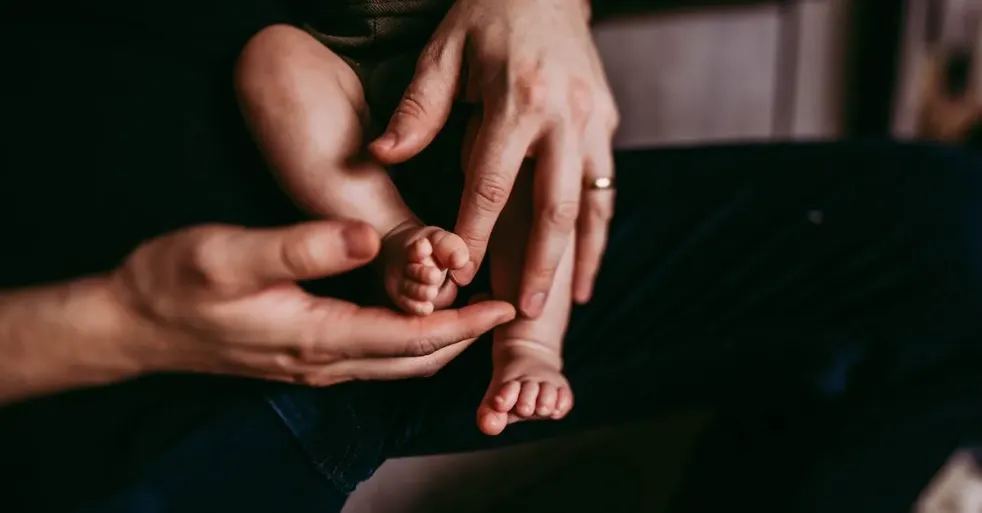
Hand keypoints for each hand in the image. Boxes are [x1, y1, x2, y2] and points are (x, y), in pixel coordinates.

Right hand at [110, 220, 514, 384]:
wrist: (132, 324)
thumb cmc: (176, 284)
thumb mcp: (232, 254)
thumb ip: (302, 245)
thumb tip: (366, 237)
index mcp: (318, 336)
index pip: (413, 339)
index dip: (465, 324)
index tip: (505, 305)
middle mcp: (324, 360)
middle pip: (415, 361)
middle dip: (464, 338)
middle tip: (503, 307)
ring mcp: (314, 363)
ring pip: (397, 362)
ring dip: (440, 340)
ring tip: (473, 309)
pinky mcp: (303, 353)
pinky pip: (373, 356)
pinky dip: (409, 339)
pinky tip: (416, 313)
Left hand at [369, 0, 618, 317]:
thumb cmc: (486, 13)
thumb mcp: (444, 52)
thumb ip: (417, 109)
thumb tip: (382, 155)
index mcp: (518, 100)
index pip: (490, 184)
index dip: (474, 234)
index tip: (460, 275)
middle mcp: (563, 115)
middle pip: (552, 205)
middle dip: (539, 263)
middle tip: (525, 310)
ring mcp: (593, 120)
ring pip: (590, 202)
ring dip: (578, 257)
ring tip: (565, 304)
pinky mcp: (608, 120)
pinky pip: (607, 186)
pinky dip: (600, 231)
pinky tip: (589, 267)